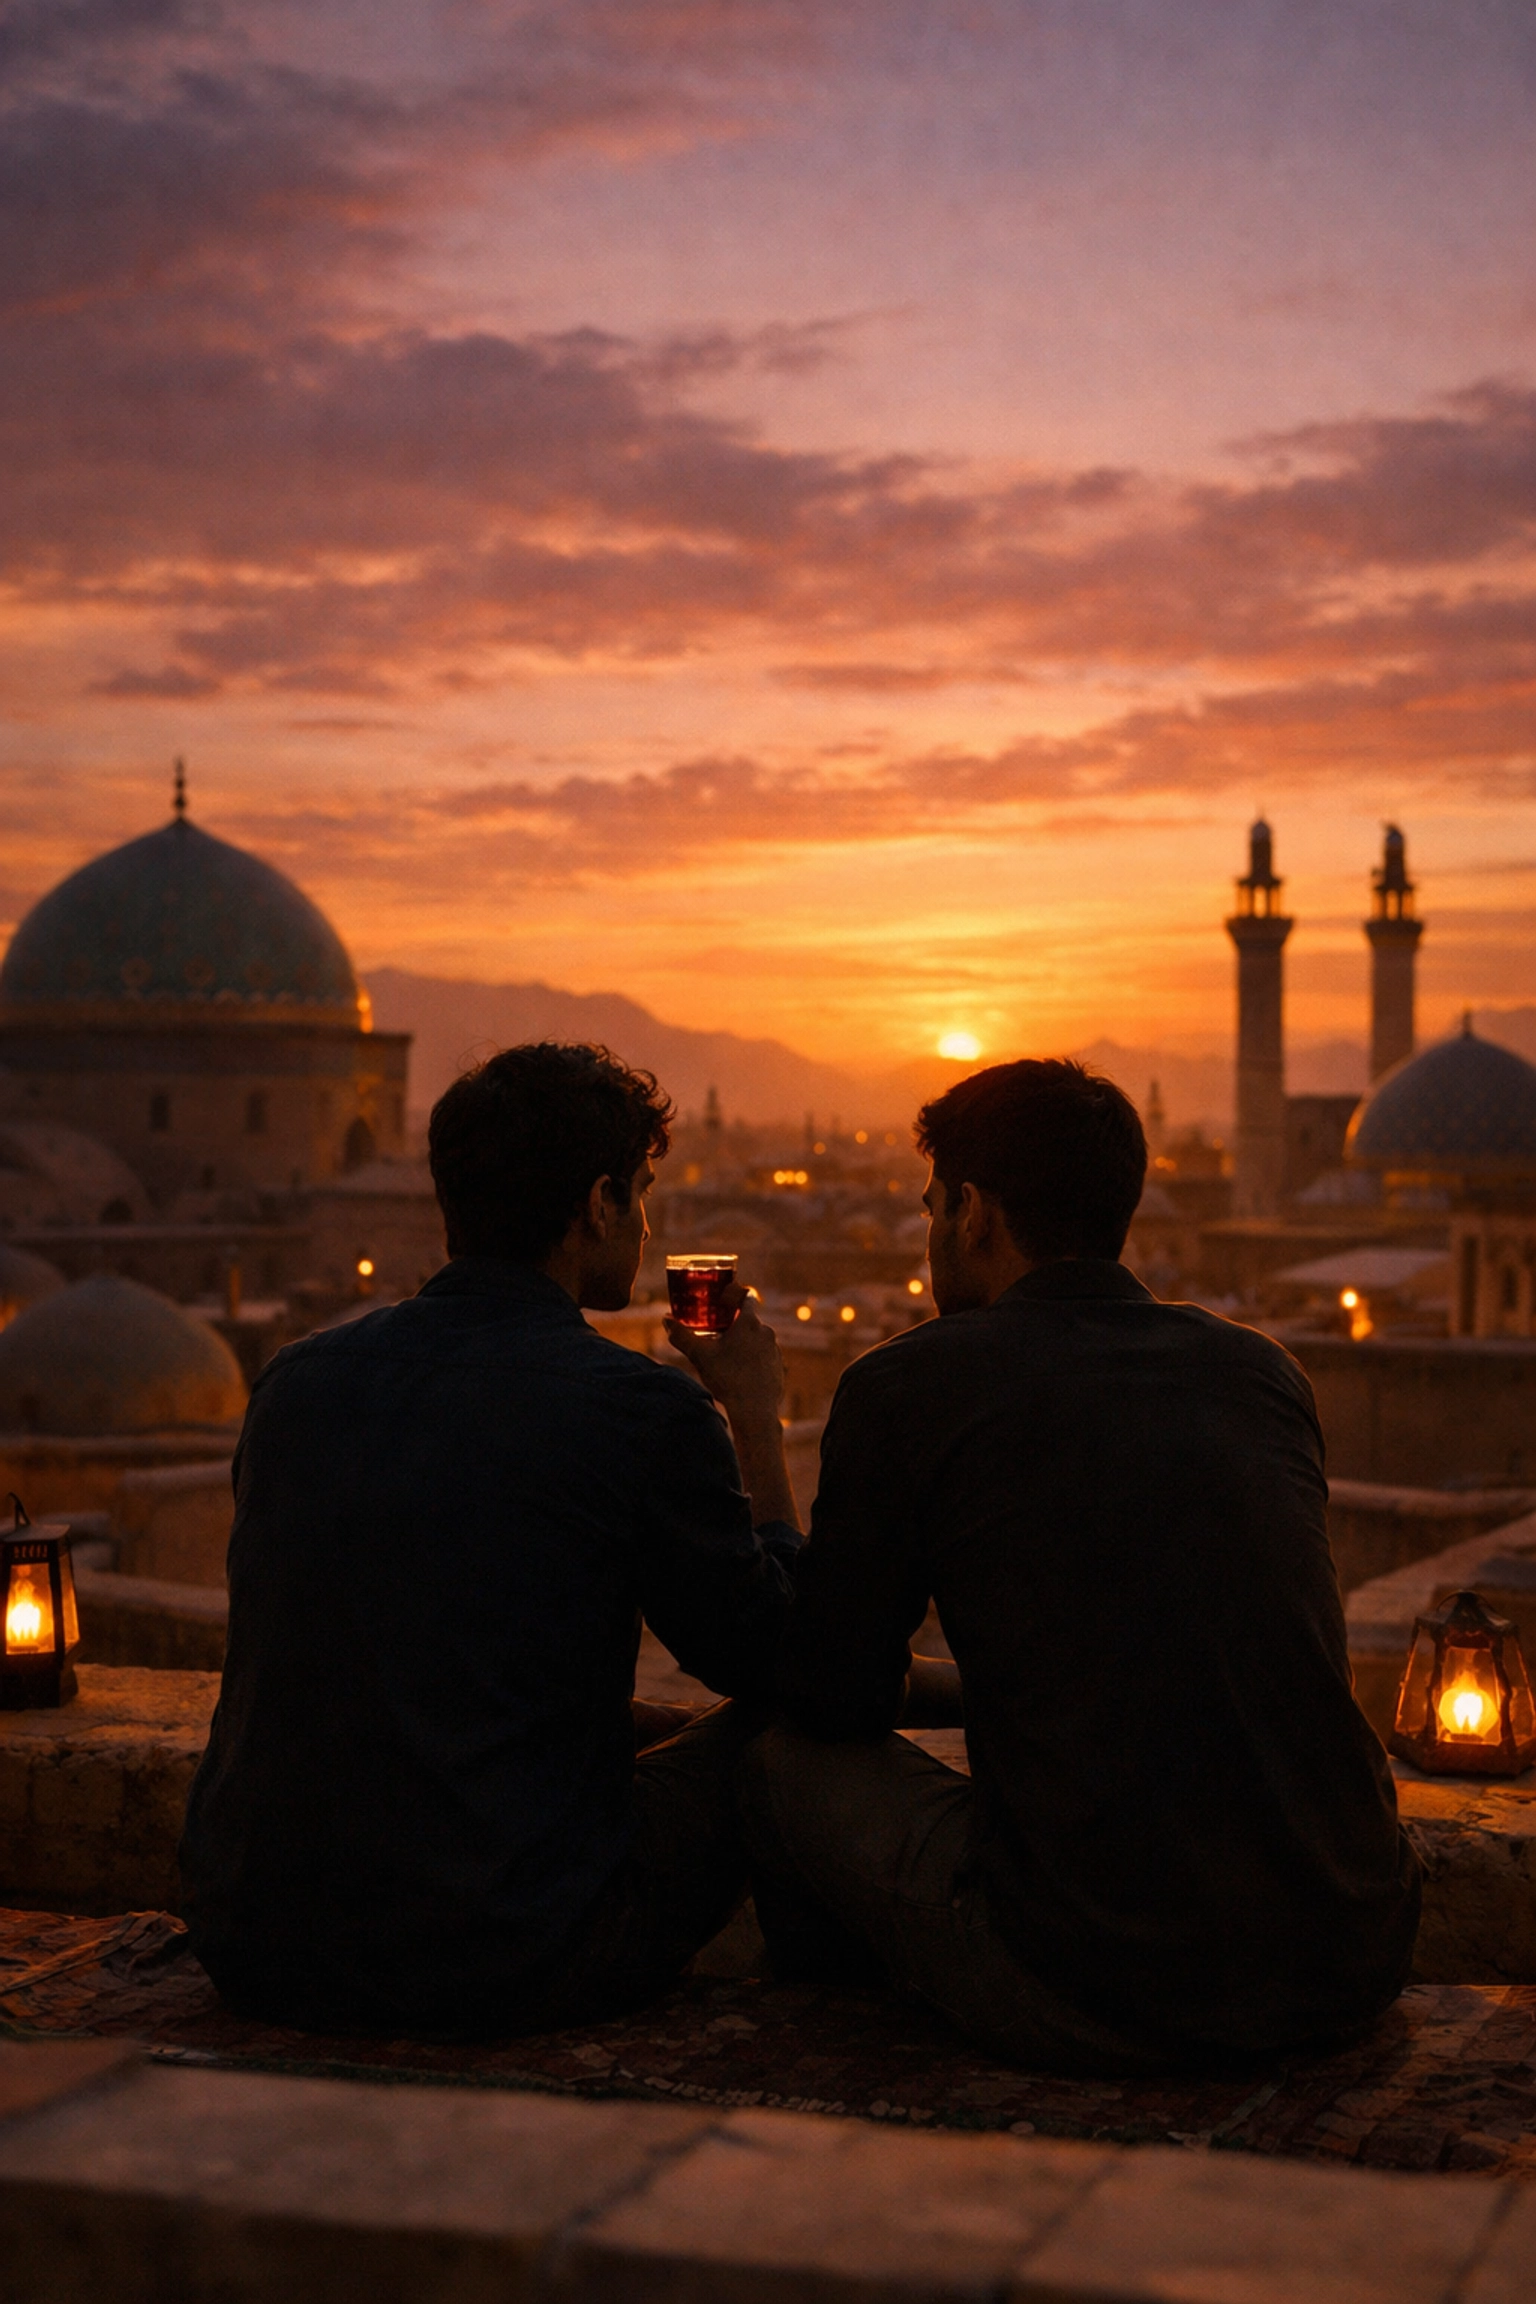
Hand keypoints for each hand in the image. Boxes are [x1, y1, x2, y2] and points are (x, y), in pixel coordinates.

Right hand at [665, 1283, 784, 1427]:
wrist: (754, 1409)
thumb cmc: (728, 1378)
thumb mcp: (699, 1355)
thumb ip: (682, 1336)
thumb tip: (666, 1320)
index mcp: (749, 1323)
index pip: (745, 1296)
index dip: (733, 1294)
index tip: (721, 1299)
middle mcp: (766, 1332)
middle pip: (748, 1319)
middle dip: (733, 1323)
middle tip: (716, 1329)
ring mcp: (775, 1350)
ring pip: (756, 1339)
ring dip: (742, 1342)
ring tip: (725, 1354)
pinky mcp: (778, 1367)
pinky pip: (763, 1356)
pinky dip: (751, 1359)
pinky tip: (738, 1371)